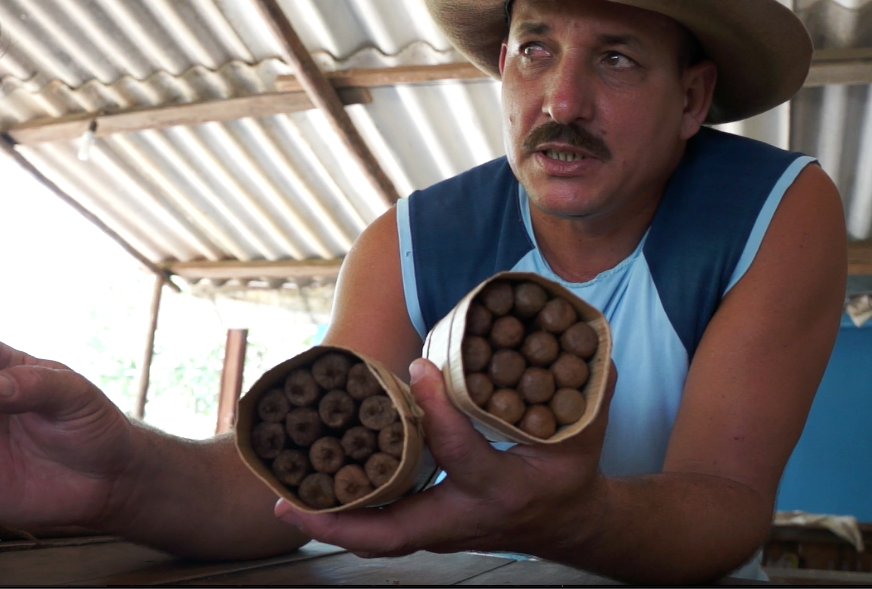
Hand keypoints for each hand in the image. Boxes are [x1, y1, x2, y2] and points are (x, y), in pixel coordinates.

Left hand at [273, 358, 613, 558]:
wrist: (570, 523)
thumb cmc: (571, 472)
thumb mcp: (586, 432)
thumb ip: (588, 385)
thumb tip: (577, 331)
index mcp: (503, 490)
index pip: (460, 453)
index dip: (437, 412)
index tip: (418, 366)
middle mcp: (465, 518)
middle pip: (394, 532)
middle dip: (341, 520)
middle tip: (290, 498)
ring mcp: (444, 531)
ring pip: (380, 540)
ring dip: (332, 524)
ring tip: (283, 498)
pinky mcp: (430, 528)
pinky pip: (382, 531)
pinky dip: (346, 518)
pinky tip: (310, 496)